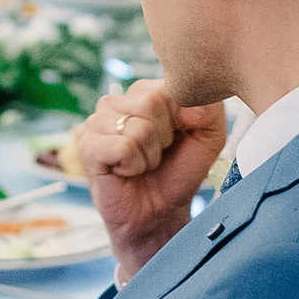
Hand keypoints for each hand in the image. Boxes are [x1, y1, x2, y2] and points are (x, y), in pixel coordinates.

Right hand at [74, 81, 227, 281]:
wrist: (159, 212)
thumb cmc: (179, 172)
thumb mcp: (209, 137)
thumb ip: (210, 110)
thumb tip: (189, 101)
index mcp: (143, 92)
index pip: (168, 86)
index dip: (181, 119)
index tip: (175, 139)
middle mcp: (116, 102)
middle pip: (151, 102)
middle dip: (164, 137)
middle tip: (157, 155)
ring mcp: (97, 122)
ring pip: (138, 127)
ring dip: (149, 155)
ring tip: (142, 164)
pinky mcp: (88, 146)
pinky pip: (123, 147)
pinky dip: (134, 166)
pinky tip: (127, 172)